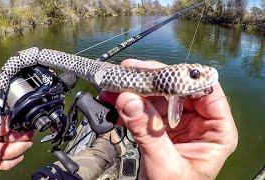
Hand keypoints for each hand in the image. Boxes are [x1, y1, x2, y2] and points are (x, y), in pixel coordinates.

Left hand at [0, 91, 33, 172]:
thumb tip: (2, 125)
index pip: (15, 105)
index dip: (14, 119)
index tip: (4, 132)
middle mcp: (5, 118)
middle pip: (25, 126)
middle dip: (12, 142)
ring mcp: (9, 134)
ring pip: (25, 143)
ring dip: (7, 154)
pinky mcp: (9, 149)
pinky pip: (18, 157)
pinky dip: (4, 162)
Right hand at [100, 59, 237, 178]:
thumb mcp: (164, 164)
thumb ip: (147, 132)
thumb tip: (130, 100)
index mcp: (216, 130)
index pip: (208, 92)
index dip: (186, 78)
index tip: (161, 72)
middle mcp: (199, 121)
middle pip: (179, 89)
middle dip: (152, 81)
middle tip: (130, 73)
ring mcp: (178, 121)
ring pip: (158, 95)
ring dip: (136, 90)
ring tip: (117, 86)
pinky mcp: (161, 125)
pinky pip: (145, 107)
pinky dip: (130, 104)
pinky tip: (115, 102)